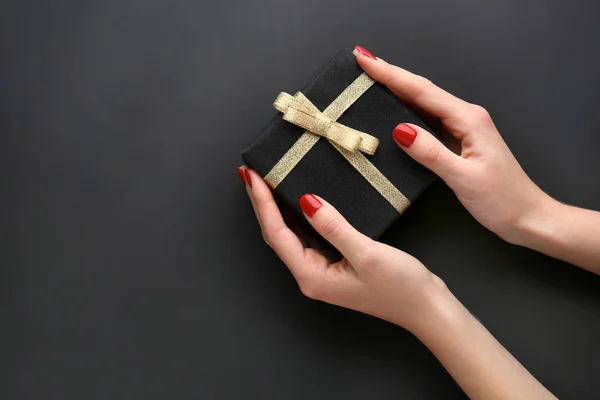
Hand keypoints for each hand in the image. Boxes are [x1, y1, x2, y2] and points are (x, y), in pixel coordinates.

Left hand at [238, 168, 556, 399]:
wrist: (424, 307)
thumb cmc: (400, 286)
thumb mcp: (366, 253)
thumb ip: (334, 227)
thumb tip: (306, 201)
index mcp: (312, 276)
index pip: (277, 233)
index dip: (263, 203)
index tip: (252, 176)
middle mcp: (310, 275)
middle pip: (276, 234)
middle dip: (262, 203)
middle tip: (250, 173)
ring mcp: (321, 271)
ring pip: (289, 235)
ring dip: (275, 208)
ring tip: (265, 182)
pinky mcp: (333, 264)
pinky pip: (305, 236)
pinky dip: (296, 215)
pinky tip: (296, 200)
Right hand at [355, 47, 551, 243]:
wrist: (527, 216)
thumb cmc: (501, 199)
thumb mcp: (464, 178)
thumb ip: (431, 153)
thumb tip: (400, 129)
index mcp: (468, 119)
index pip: (421, 91)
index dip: (391, 75)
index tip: (365, 60)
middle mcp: (466, 117)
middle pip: (422, 90)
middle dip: (391, 75)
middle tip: (362, 63)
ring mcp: (463, 128)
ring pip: (424, 103)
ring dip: (398, 90)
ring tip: (371, 80)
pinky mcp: (460, 141)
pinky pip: (428, 119)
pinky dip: (408, 109)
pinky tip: (394, 110)